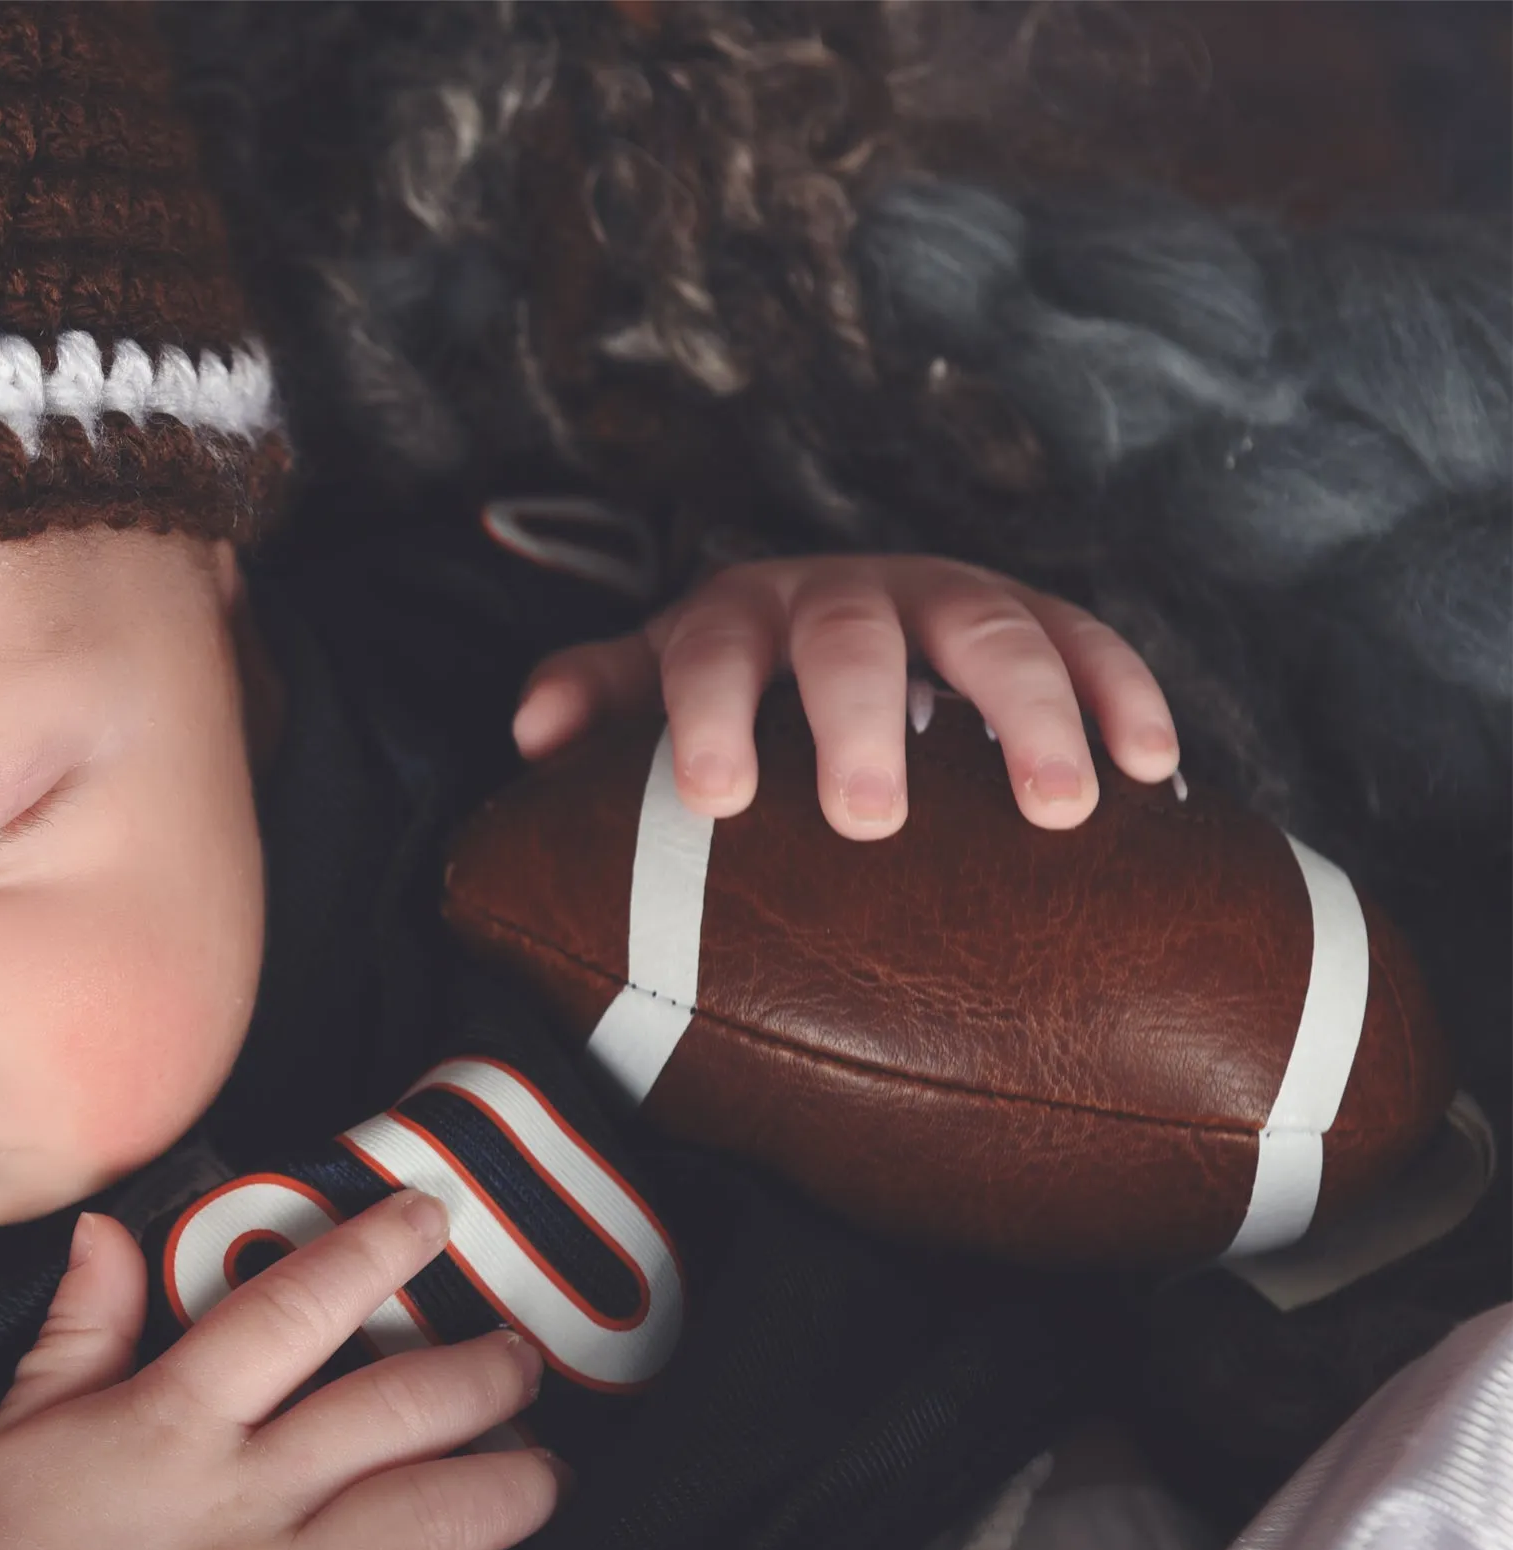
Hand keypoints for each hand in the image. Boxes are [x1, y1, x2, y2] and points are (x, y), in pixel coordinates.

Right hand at [0, 1192, 574, 1549]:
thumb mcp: (17, 1425)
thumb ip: (80, 1325)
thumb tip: (106, 1228)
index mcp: (171, 1420)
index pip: (291, 1309)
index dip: (371, 1253)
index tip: (431, 1218)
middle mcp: (239, 1498)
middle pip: (393, 1410)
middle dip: (481, 1376)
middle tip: (521, 1364)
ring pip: (428, 1520)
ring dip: (512, 1489)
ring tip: (548, 1471)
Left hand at [514, 555, 1182, 839]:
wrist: (831, 615)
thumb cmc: (734, 678)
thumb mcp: (655, 679)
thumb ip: (594, 698)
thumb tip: (532, 737)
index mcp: (740, 613)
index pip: (711, 653)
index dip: (708, 716)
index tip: (716, 796)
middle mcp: (847, 593)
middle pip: (855, 641)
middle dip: (862, 721)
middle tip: (869, 818)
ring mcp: (949, 597)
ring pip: (995, 633)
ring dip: (1032, 715)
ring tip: (1061, 809)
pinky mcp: (1039, 617)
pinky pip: (1093, 642)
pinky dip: (1126, 697)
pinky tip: (1155, 772)